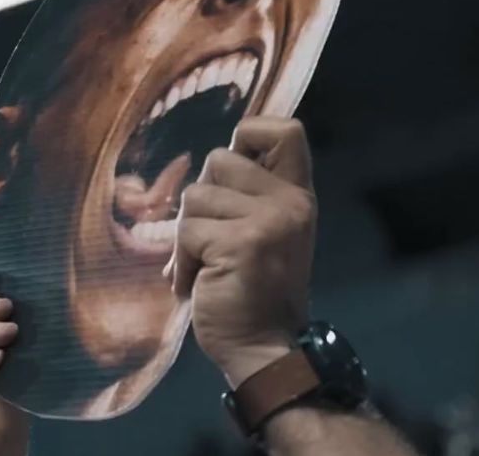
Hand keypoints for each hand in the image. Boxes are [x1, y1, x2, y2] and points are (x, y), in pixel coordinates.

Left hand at [170, 116, 315, 386]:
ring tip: (205, 267)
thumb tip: (210, 161)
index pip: (284, 129)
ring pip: (195, 196)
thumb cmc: (252, 290)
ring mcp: (270, 222)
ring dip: (187, 237)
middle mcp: (291, 202)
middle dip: (201, 200)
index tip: (233, 175)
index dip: (248, 135)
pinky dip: (181, 262)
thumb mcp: (264, 231)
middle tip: (210, 240)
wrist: (263, 349)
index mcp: (297, 195)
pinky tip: (197, 285)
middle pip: (219, 158)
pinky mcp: (242, 244)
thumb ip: (247, 194)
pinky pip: (186, 232)